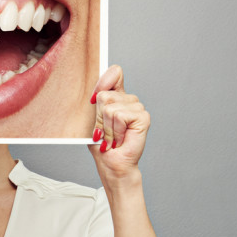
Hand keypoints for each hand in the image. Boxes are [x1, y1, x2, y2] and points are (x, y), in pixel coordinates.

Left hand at [90, 65, 149, 181]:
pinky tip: (120, 140)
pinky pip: (119, 116)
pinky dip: (115, 131)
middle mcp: (129, 100)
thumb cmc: (102, 146)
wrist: (112, 164)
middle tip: (105, 133)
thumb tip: (96, 93)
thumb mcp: (93, 121)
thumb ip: (97, 104)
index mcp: (117, 97)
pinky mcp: (143, 117)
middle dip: (99, 117)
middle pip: (106, 94)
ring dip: (107, 128)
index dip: (103, 81)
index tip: (93, 99)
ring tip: (112, 138)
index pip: (115, 73)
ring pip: (110, 107)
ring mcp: (137, 107)